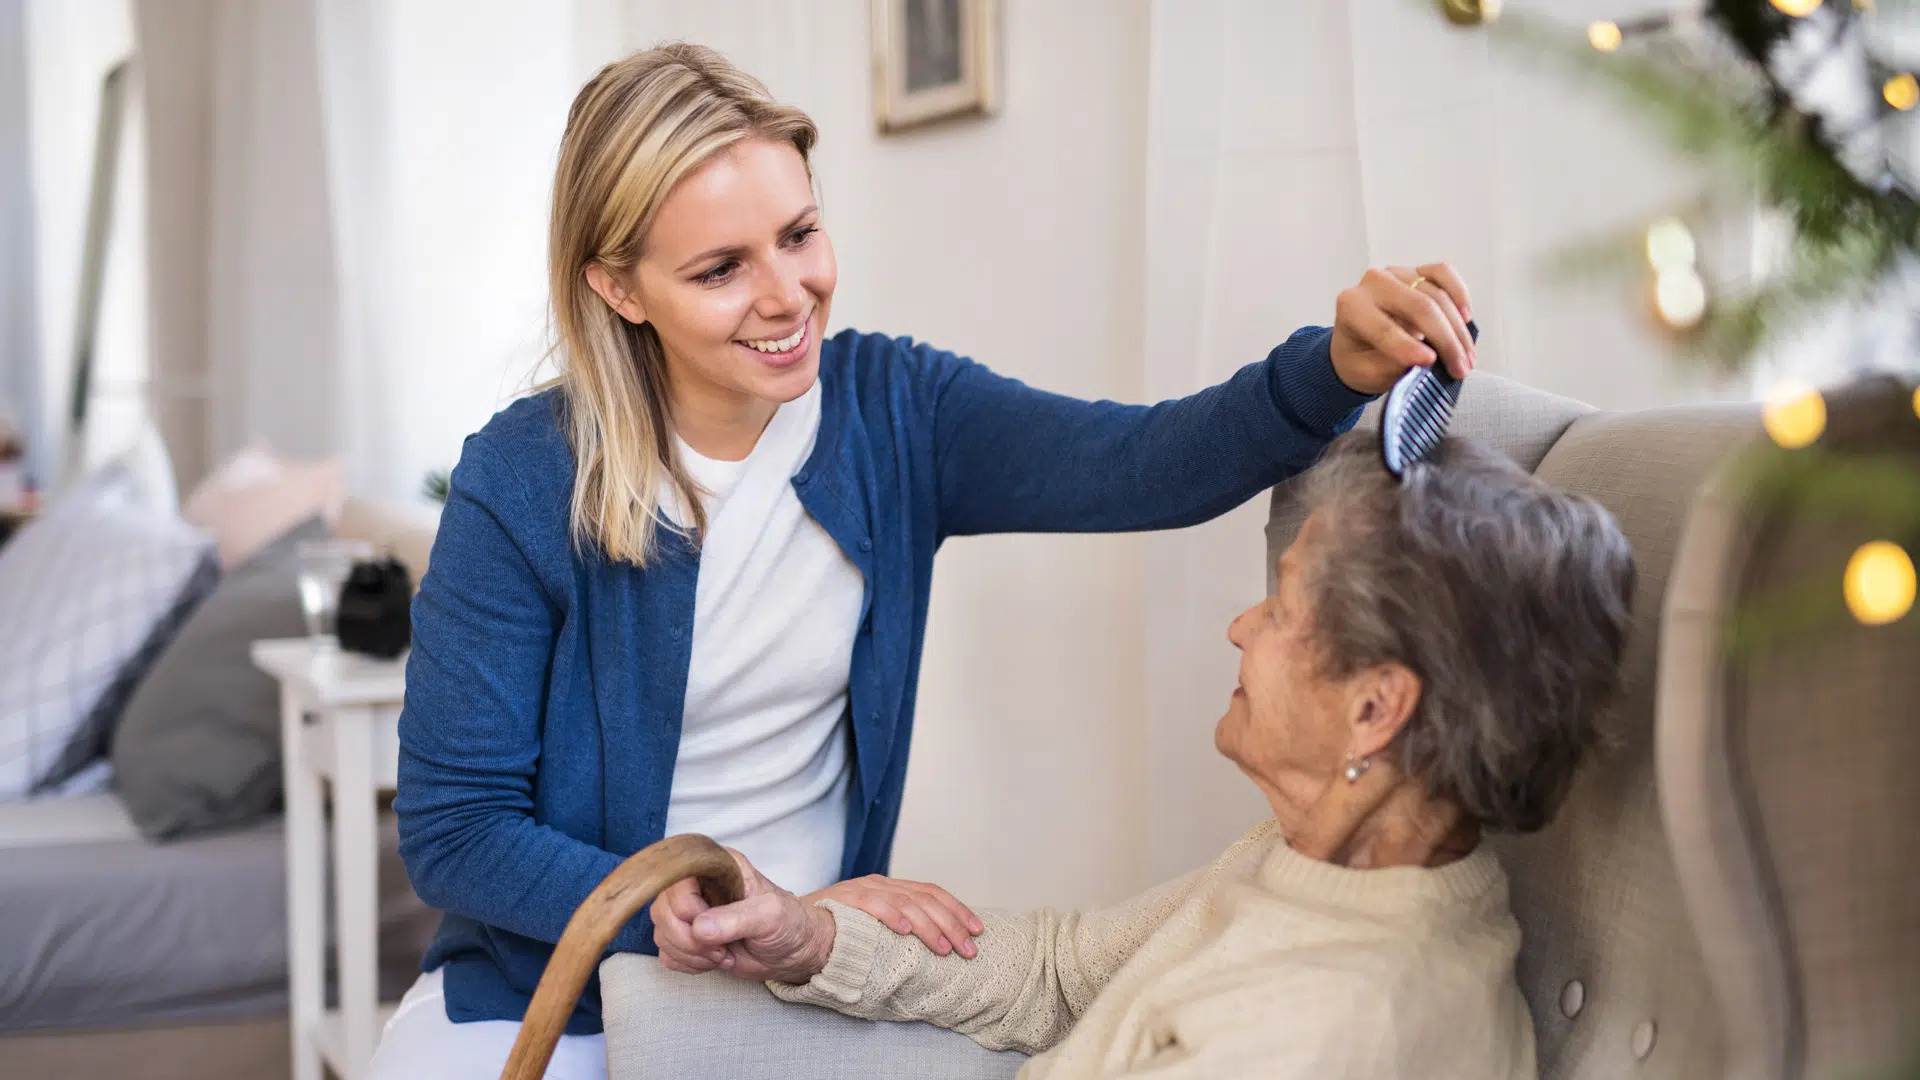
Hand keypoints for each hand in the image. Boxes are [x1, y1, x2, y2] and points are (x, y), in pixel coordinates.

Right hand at [651, 848, 829, 980]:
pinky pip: (667, 954)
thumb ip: (737, 919)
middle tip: (720, 949)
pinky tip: (714, 961)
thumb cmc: (787, 923)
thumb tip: (700, 928)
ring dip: (690, 954)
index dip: (688, 908)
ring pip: (662, 934)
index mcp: (715, 866)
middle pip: (662, 911)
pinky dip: (688, 964)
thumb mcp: (771, 915)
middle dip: (688, 940)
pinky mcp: (688, 938)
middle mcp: (698, 885)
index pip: (676, 880)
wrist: (792, 952)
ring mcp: (690, 912)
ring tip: (723, 955)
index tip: (713, 927)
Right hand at [801, 875, 984, 959]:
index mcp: (889, 887)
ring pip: (905, 902)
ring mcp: (860, 889)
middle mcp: (879, 883)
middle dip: (952, 924)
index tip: (978, 931)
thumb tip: (937, 947)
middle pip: (925, 898)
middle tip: (969, 949)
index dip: (957, 910)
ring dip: (929, 926)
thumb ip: (897, 929)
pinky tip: (906, 931)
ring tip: (945, 948)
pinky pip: (871, 903)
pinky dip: (891, 915)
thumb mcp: (871, 926)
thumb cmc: (833, 933)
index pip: (931, 893)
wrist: (789, 925)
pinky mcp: (842, 899)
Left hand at [1330, 262, 1476, 394]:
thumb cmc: (1361, 359)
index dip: (1408, 345)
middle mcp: (1373, 283)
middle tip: (1460, 369)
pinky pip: (1443, 273)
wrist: (1359, 344)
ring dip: (1458, 330)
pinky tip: (1466, 318)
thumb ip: (1391, 366)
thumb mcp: (1367, 372)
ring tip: (1467, 358)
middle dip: (1445, 341)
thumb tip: (1424, 361)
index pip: (1383, 327)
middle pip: (1419, 307)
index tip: (1429, 362)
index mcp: (1351, 306)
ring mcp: (1397, 274)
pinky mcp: (1417, 272)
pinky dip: (1458, 294)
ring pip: (1437, 295)